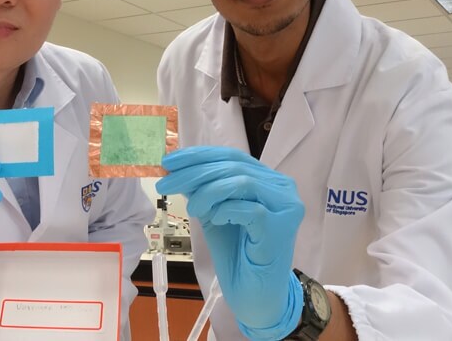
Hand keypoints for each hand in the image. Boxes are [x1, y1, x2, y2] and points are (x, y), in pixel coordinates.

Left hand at [155, 146, 304, 338]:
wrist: (255, 296)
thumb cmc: (238, 255)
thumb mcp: (214, 213)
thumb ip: (203, 190)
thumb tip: (177, 168)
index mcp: (268, 180)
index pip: (232, 156)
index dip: (199, 156)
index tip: (170, 161)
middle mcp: (282, 188)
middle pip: (234, 166)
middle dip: (194, 172)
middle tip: (166, 183)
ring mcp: (285, 207)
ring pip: (242, 182)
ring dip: (208, 191)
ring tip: (191, 208)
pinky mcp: (281, 228)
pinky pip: (249, 209)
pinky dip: (225, 210)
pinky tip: (215, 219)